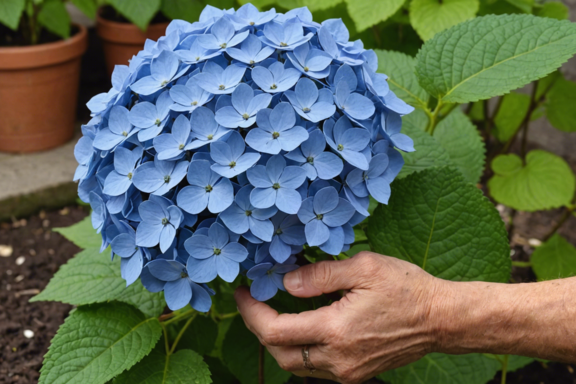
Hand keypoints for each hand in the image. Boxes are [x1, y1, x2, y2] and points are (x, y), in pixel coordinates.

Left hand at [234, 252, 447, 383]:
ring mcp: (348, 372)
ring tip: (271, 312)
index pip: (275, 330)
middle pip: (279, 353)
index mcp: (337, 331)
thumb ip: (321, 274)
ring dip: (277, 341)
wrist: (441, 320)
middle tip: (252, 302)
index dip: (251, 312)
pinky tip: (301, 325)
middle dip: (258, 328)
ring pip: (296, 365)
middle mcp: (339, 359)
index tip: (242, 292)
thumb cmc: (407, 288)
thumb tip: (286, 282)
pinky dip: (300, 348)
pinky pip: (315, 367)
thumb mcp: (364, 267)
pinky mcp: (356, 374)